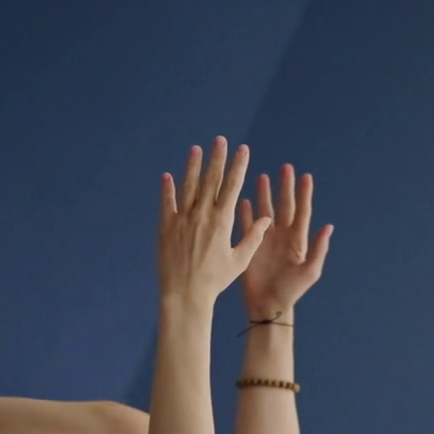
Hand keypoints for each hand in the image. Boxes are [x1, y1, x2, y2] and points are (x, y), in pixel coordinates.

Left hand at [159, 137, 270, 301]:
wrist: (185, 293)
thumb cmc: (215, 280)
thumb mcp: (239, 260)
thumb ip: (252, 237)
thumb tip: (267, 219)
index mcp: (223, 221)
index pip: (232, 187)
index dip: (238, 166)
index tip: (243, 150)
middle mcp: (202, 215)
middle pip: (211, 180)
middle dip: (217, 158)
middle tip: (220, 140)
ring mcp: (182, 219)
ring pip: (188, 186)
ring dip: (193, 166)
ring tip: (196, 149)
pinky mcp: (166, 227)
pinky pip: (167, 203)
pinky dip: (167, 189)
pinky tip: (167, 176)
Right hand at [238, 164, 333, 316]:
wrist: (268, 305)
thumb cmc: (291, 290)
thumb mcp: (310, 271)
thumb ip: (318, 249)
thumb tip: (328, 227)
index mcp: (297, 239)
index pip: (302, 211)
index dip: (304, 194)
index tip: (305, 176)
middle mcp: (281, 235)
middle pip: (283, 205)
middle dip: (284, 187)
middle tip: (285, 167)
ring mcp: (265, 239)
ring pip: (265, 210)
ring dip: (264, 194)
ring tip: (262, 176)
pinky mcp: (250, 245)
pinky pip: (247, 225)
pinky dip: (245, 212)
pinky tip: (242, 199)